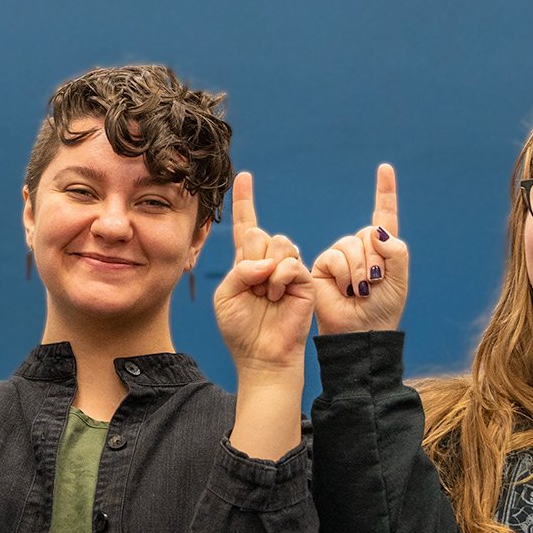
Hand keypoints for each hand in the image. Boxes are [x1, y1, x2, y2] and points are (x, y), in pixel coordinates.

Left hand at [213, 172, 313, 372]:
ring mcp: (288, 269)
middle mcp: (268, 262)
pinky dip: (280, 278)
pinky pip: (291, 263)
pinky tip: (277, 296)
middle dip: (251, 257)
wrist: (261, 355)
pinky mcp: (305, 280)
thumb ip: (239, 270)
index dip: (244, 200)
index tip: (244, 176)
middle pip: (260, 233)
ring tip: (266, 294)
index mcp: (246, 263)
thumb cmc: (240, 329)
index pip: (247, 225)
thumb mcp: (226, 296)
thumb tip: (266, 261)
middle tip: (253, 286)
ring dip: (266, 270)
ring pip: (278, 243)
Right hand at [313, 163, 409, 333]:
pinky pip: (335, 257)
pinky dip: (343, 274)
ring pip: (351, 245)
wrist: (362, 331)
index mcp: (382, 248)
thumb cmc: (383, 309)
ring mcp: (340, 255)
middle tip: (373, 285)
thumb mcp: (400, 280)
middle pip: (368, 234)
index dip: (384, 191)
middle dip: (374, 261)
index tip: (384, 168)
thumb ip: (396, 251)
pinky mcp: (322, 264)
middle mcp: (360, 248)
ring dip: (360, 271)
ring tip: (359, 291)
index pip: (384, 214)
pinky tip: (344, 290)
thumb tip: (376, 231)